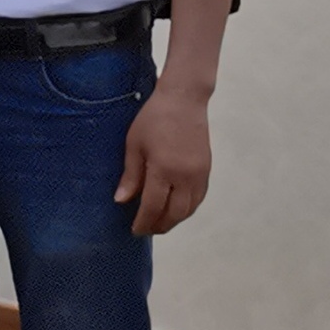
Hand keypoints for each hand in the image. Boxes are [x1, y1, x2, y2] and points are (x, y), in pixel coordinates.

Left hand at [115, 83, 212, 235]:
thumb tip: (122, 201)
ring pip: (190, 209)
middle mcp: (185, 176)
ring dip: (175, 220)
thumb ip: (131, 175)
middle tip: (147, 229)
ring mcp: (199, 174)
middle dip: (160, 226)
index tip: (135, 230)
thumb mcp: (135, 144)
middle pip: (175, 214)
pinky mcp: (207, 169)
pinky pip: (199, 198)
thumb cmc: (154, 118)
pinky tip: (177, 208)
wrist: (184, 99)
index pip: (153, 207)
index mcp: (164, 169)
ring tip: (160, 222)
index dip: (143, 222)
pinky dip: (188, 208)